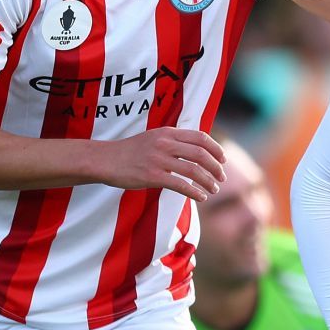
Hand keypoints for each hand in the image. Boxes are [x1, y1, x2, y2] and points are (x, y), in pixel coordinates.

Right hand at [98, 127, 223, 199]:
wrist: (105, 159)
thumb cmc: (131, 151)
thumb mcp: (154, 137)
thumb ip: (174, 141)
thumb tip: (197, 150)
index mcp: (168, 132)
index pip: (200, 137)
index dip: (216, 149)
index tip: (223, 159)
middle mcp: (165, 143)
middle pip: (201, 154)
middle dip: (216, 168)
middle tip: (221, 178)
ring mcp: (158, 159)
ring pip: (193, 170)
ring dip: (208, 182)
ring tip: (214, 190)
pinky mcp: (152, 176)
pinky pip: (180, 185)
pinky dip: (194, 192)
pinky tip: (201, 197)